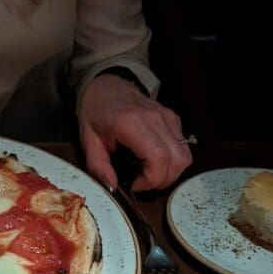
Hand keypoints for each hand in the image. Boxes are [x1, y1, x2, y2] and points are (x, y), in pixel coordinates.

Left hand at [78, 73, 192, 191]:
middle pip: (177, 159)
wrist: (106, 85)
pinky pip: (183, 147)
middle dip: (162, 180)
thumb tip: (111, 187)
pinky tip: (153, 160)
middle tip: (142, 183)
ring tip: (148, 174)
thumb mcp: (88, 140)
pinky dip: (172, 160)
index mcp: (131, 123)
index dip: (151, 179)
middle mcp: (155, 118)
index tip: (134, 185)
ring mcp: (167, 117)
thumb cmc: (96, 111)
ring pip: (185, 155)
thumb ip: (98, 166)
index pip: (158, 157)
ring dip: (170, 172)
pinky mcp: (173, 119)